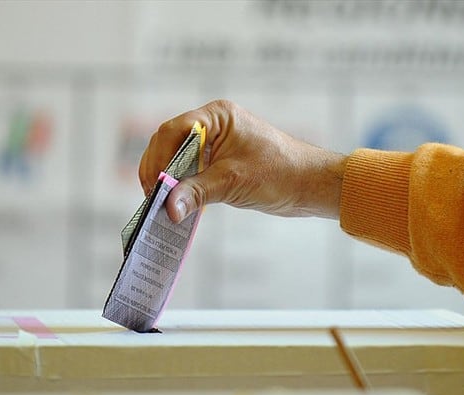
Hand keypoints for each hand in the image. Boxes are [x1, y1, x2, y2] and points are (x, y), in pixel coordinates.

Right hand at [138, 99, 347, 222]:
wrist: (310, 185)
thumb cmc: (280, 173)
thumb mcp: (233, 183)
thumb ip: (196, 193)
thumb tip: (167, 208)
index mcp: (217, 116)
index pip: (174, 131)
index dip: (159, 158)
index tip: (155, 185)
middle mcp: (213, 125)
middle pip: (170, 143)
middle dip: (159, 170)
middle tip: (153, 198)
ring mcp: (216, 143)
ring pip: (177, 158)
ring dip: (168, 180)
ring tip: (161, 204)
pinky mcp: (220, 162)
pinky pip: (191, 171)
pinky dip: (181, 186)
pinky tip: (177, 204)